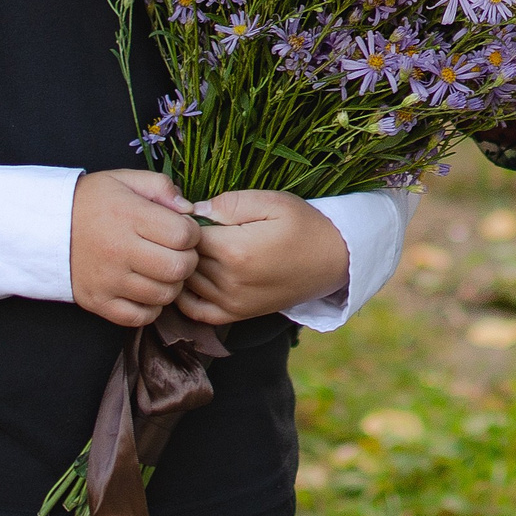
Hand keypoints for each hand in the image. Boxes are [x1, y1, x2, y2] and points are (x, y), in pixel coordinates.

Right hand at [70, 170, 200, 326]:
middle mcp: (118, 251)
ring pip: (164, 295)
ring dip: (172, 283)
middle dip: (188, 259)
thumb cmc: (91, 202)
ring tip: (161, 269)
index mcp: (128, 216)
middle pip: (179, 268)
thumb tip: (190, 210)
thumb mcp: (125, 179)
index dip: (193, 232)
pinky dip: (151, 307)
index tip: (183, 229)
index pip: (184, 235)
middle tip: (177, 252)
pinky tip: (146, 288)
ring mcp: (108, 281)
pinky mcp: (99, 302)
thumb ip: (162, 187)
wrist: (44, 227)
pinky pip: (141, 317)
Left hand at [173, 190, 350, 325]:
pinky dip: (185, 295)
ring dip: (182, 265)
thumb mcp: (271, 201)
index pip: (185, 235)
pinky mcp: (236, 315)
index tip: (190, 211)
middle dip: (180, 243)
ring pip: (185, 283)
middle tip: (189, 228)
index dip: (183, 221)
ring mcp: (232, 302)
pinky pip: (195, 310)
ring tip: (192, 248)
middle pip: (183, 259)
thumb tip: (192, 210)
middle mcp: (229, 281)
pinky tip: (191, 276)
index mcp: (235, 250)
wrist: (335, 260)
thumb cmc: (304, 225)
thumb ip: (229, 203)